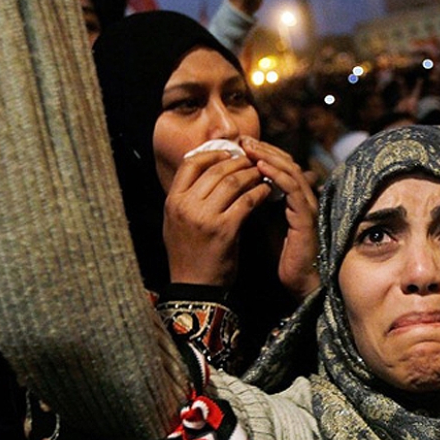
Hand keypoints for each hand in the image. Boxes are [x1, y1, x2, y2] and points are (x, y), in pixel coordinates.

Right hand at [164, 151, 270, 286]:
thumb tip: (209, 169)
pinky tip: (267, 190)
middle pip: (216, 170)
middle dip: (238, 162)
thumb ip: (189, 197)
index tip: (229, 153)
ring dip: (251, 174)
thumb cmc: (189, 253)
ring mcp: (204, 217)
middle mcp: (185, 206)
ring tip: (262, 173)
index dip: (213, 153)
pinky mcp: (225, 229)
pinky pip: (247, 201)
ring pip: (233, 182)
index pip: (191, 163)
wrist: (194, 286)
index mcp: (172, 201)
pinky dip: (259, 192)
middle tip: (253, 160)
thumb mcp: (177, 221)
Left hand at [241, 137, 319, 298]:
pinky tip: (260, 167)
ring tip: (249, 148)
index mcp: (292, 197)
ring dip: (268, 156)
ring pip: (290, 170)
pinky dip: (276, 174)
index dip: (261, 153)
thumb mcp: (261, 222)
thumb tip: (228, 185)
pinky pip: (292, 188)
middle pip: (286, 162)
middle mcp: (303, 196)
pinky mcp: (306, 215)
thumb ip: (252, 202)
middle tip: (243, 139)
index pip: (279, 165)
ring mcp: (307, 204)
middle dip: (263, 149)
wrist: (296, 280)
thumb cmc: (279, 254)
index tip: (238, 145)